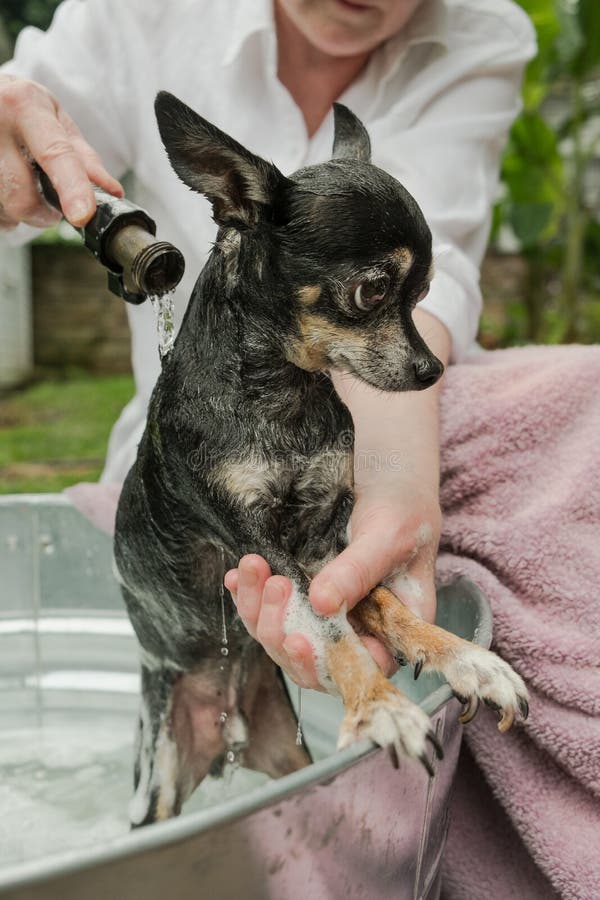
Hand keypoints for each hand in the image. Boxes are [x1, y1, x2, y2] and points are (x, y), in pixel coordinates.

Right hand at [0, 75, 122, 229]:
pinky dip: (4, 212)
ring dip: (19, 213)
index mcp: (24, 106)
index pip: (54, 154)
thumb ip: (84, 157)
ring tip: (21, 188)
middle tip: (50, 208)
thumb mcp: (55, 119)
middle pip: (21, 194)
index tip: (83, 216)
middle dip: (42, 214)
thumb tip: (113, 192)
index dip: (71, 187)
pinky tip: (4, 192)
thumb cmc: (22, 108)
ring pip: (4, 208)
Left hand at [224, 477, 440, 690]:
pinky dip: (247, 596)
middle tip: (278, 586)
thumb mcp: (387, 535)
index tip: (300, 639)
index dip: (330, 665)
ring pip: (285, 636)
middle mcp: (361, 629)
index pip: (364, 667)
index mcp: (395, 626)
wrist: (386, 477)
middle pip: (315, 660)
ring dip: (260, 609)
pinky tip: (236, 575)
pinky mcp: (302, 596)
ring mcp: (328, 614)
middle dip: (285, 633)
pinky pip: (268, 610)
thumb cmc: (403, 507)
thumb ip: (358, 571)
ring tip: (253, 567)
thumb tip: (321, 605)